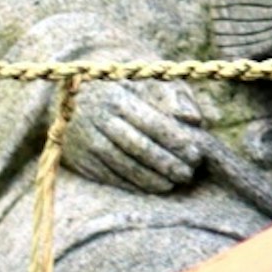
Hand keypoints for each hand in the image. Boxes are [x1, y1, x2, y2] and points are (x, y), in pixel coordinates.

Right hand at [62, 80, 215, 192]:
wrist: (74, 98)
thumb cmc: (124, 90)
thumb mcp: (148, 83)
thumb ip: (175, 97)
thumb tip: (194, 119)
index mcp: (118, 97)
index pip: (152, 123)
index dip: (175, 141)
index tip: (196, 154)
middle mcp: (98, 118)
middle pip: (138, 146)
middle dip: (166, 163)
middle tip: (188, 174)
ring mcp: (85, 140)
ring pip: (122, 164)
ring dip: (150, 178)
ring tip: (172, 184)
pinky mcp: (78, 158)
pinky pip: (108, 175)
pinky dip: (131, 184)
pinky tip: (151, 187)